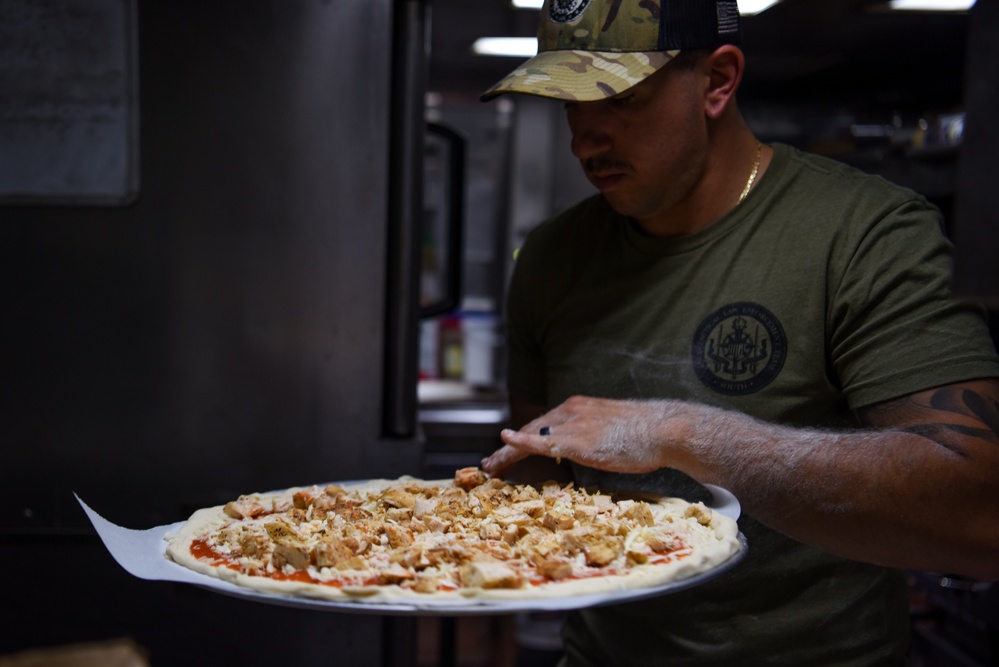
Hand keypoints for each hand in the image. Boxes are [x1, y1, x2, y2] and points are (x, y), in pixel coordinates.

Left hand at [482, 396, 683, 475]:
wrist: (664, 430)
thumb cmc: (647, 435)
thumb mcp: (614, 431)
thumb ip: (595, 436)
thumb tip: (591, 449)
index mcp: (579, 407)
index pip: (544, 424)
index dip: (524, 438)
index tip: (509, 449)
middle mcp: (570, 411)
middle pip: (532, 430)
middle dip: (509, 448)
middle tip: (491, 463)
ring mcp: (572, 424)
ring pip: (531, 437)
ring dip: (508, 453)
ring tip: (491, 467)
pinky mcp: (576, 440)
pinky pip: (541, 442)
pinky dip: (520, 442)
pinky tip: (504, 442)